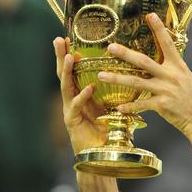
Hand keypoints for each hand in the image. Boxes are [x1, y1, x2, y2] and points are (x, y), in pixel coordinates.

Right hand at [53, 37, 106, 153]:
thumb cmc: (108, 129)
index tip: (69, 37)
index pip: (74, 70)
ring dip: (66, 71)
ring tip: (68, 57)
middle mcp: (73, 99)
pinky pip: (77, 106)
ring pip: (66, 87)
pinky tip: (88, 88)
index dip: (70, 54)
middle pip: (64, 74)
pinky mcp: (72, 122)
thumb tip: (133, 71)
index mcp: (82, 93)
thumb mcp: (113, 105)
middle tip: (58, 39)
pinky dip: (82, 97)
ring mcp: (70, 110)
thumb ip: (117, 91)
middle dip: (60, 56)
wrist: (103, 154)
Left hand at [97, 13, 191, 140]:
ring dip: (117, 79)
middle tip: (110, 47)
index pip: (167, 44)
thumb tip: (163, 60)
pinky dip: (130, 107)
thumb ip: (173, 69)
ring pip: (137, 82)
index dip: (159, 29)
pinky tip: (119, 107)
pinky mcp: (162, 105)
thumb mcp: (187, 78)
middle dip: (126, 54)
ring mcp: (165, 90)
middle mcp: (171, 76)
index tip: (150, 16)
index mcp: (178, 66)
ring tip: (102, 76)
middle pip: (144, 62)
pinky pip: (142, 105)